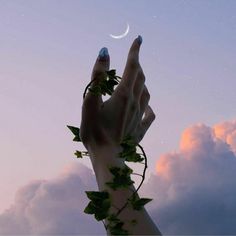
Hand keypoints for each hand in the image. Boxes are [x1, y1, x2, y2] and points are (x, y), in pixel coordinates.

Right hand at [80, 36, 155, 150]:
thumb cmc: (95, 132)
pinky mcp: (140, 129)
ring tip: (136, 79)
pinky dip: (149, 106)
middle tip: (133, 59)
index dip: (135, 52)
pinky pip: (150, 115)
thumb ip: (97, 77)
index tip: (138, 40)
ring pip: (146, 93)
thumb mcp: (90, 102)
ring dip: (142, 83)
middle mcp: (135, 103)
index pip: (133, 66)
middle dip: (137, 65)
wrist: (108, 158)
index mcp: (124, 95)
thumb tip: (105, 52)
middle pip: (141, 78)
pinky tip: (146, 107)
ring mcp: (139, 117)